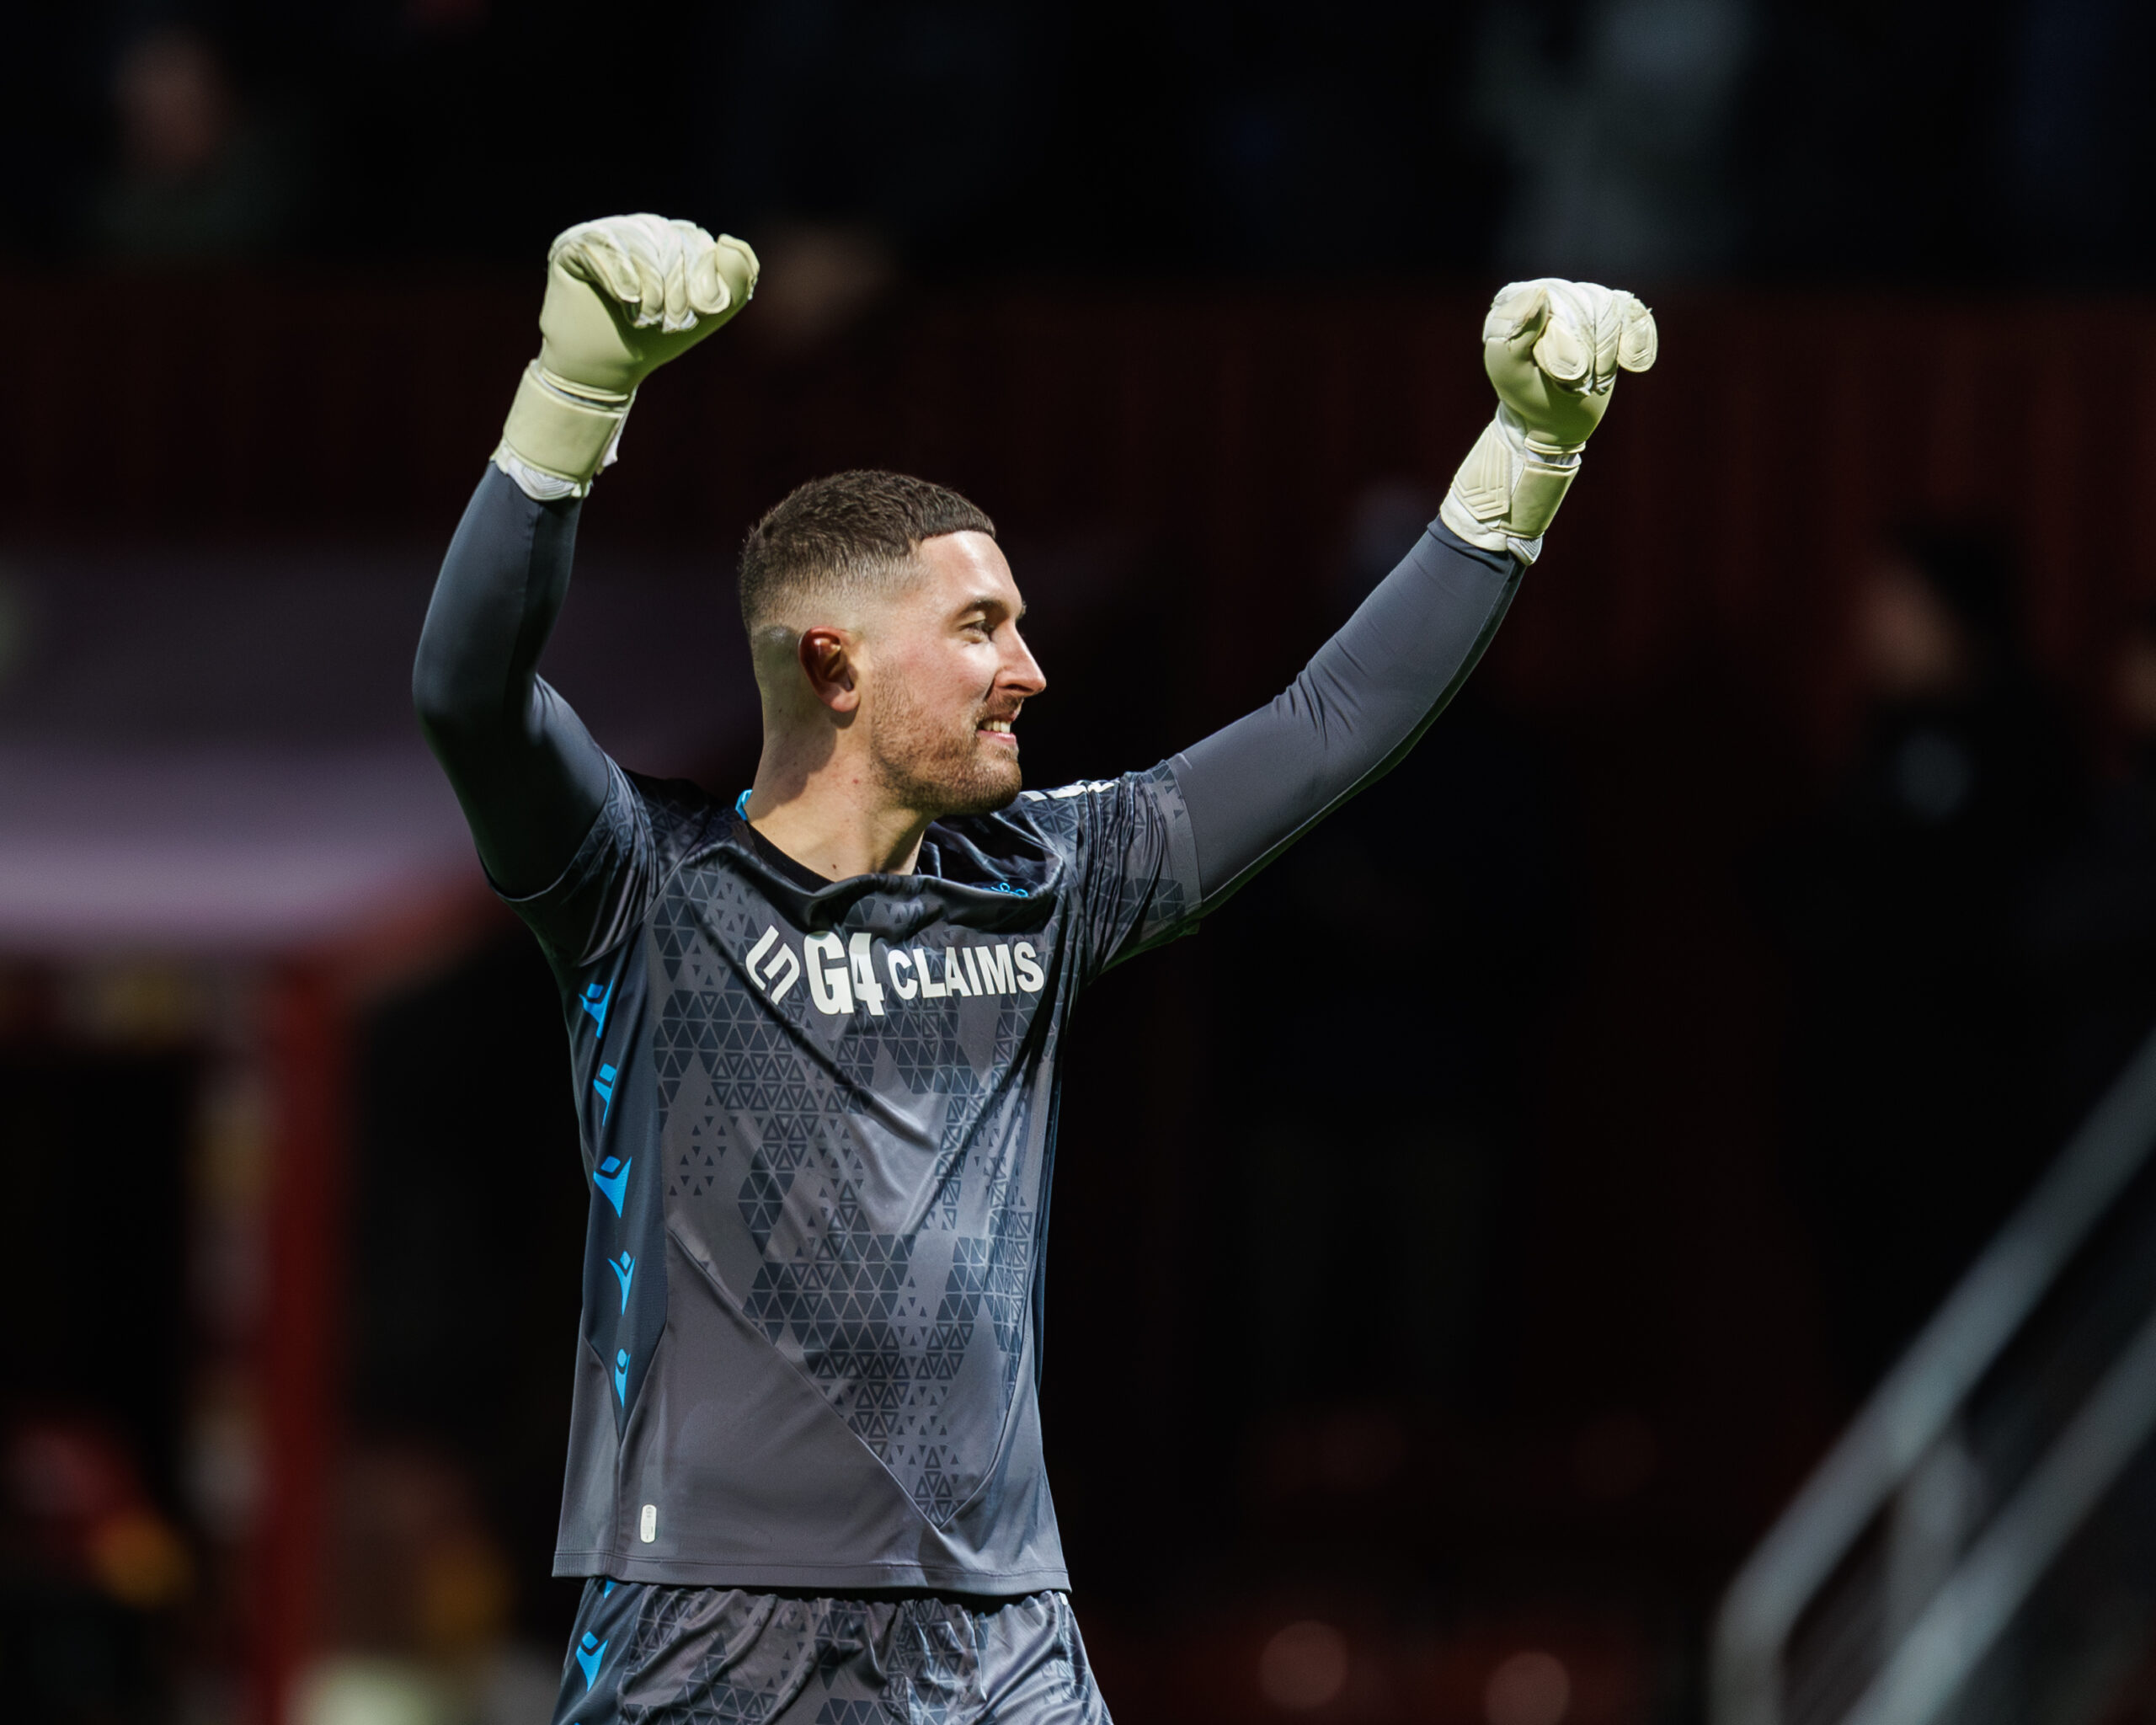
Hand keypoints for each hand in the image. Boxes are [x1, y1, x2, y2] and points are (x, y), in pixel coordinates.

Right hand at [497, 214, 758, 494]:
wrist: (605, 370)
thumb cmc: (653, 340)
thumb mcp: (708, 313)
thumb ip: (736, 279)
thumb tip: (727, 241)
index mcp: (666, 239)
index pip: (695, 240)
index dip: (701, 277)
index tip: (696, 312)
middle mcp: (633, 231)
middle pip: (667, 239)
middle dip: (676, 287)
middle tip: (667, 321)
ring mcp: (601, 235)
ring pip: (638, 241)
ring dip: (650, 288)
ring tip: (646, 317)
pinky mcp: (570, 246)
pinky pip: (603, 245)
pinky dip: (621, 277)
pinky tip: (626, 301)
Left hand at [1481, 278, 1656, 451]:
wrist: (1554, 419)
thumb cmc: (1527, 395)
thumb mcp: (1509, 373)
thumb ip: (1512, 333)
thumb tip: (1540, 292)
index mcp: (1517, 298)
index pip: (1551, 301)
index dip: (1563, 343)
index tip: (1560, 377)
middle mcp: (1550, 291)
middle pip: (1585, 303)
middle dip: (1586, 353)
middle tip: (1573, 384)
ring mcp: (1583, 298)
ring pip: (1611, 308)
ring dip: (1606, 355)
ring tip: (1593, 379)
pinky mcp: (1612, 312)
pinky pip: (1634, 314)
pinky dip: (1636, 344)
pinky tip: (1630, 364)